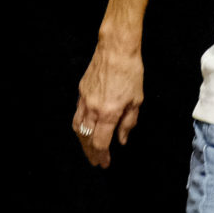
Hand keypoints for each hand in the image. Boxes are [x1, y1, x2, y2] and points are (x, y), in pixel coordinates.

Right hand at [72, 41, 144, 168]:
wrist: (116, 49)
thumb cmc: (130, 73)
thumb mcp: (136, 100)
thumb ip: (128, 123)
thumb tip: (121, 140)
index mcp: (109, 113)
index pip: (100, 143)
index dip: (102, 156)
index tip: (105, 163)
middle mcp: (93, 109)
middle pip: (87, 139)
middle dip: (91, 153)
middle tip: (96, 162)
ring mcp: (84, 100)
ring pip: (78, 128)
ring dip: (82, 142)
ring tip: (88, 150)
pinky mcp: (81, 92)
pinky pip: (77, 115)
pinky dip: (79, 127)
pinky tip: (84, 130)